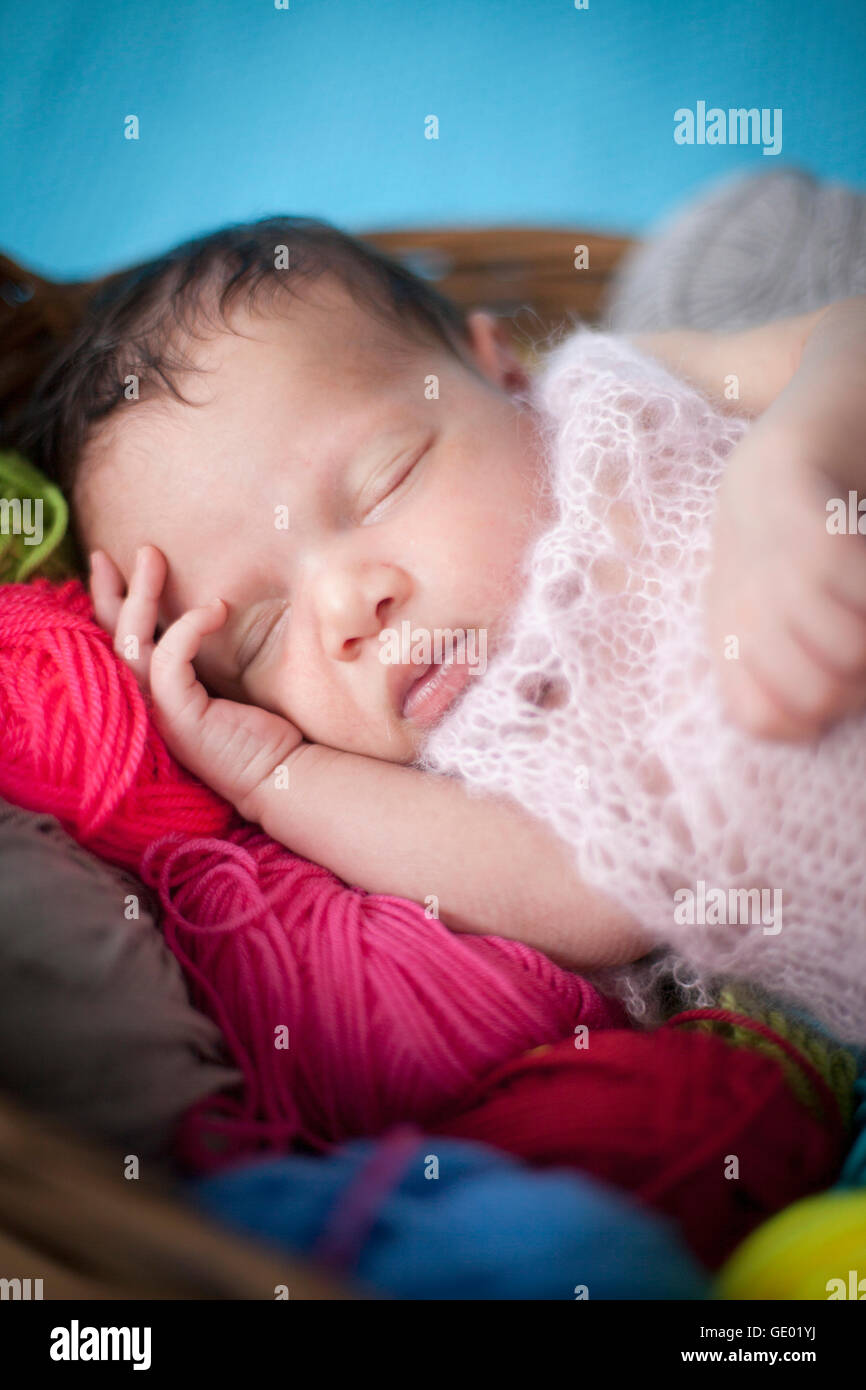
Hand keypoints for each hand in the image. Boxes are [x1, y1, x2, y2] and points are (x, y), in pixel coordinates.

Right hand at [89, 545, 305, 815]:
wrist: (284, 772)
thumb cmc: (262, 728)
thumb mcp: (227, 678)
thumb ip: (204, 651)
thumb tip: (210, 600)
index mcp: (152, 694)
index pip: (118, 644)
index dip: (110, 604)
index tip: (115, 563)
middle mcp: (145, 703)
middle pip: (112, 640)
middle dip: (110, 591)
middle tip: (114, 552)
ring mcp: (157, 712)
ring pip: (131, 643)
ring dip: (140, 595)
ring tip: (151, 555)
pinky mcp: (178, 718)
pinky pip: (168, 660)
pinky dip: (188, 628)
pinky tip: (215, 609)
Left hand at [705, 423, 865, 740]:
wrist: (815, 414)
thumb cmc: (816, 515)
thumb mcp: (789, 596)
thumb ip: (797, 657)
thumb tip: (820, 709)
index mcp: (730, 625)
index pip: (762, 718)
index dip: (822, 714)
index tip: (848, 677)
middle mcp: (738, 594)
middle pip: (816, 693)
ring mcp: (762, 550)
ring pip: (844, 646)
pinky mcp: (794, 499)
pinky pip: (844, 576)